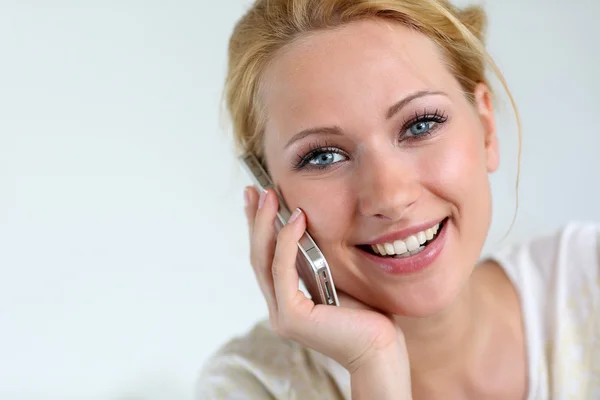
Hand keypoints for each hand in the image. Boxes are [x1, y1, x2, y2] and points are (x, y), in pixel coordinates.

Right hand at [244, 186, 410, 383]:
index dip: (259, 227)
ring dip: (264, 224)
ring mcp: (281, 314)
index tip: (258, 199)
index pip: (267, 258)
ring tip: (268, 196)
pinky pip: (282, 270)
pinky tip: (294, 218)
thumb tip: (306, 225)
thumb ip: (316, 260)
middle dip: (254, 220)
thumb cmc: (366, 315)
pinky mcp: (290, 316)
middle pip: (258, 256)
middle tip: (253, 190)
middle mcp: (279, 307)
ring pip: (263, 260)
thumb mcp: (336, 277)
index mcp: (288, 299)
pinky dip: (287, 241)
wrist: (381, 348)